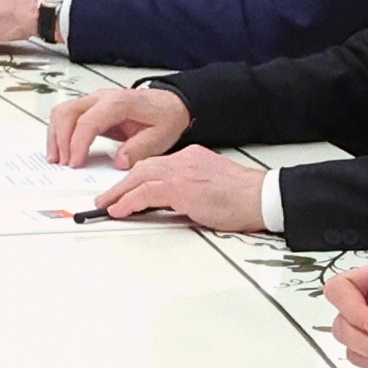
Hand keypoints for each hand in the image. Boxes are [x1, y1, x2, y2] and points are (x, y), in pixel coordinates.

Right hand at [48, 81, 189, 167]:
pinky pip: (65, 115)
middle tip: (63, 164)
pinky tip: (60, 150)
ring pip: (62, 112)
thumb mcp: (160, 136)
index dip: (78, 144)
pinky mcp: (90, 108)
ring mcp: (93, 100)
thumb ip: (139, 149)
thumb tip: (120, 161)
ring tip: (56, 159)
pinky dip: (58, 132)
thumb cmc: (164, 117)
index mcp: (119, 102)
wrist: (169, 104)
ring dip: (55, 136)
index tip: (75, 164)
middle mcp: (102, 97)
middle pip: (68, 113)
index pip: (88, 121)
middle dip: (60, 140)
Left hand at [84, 146, 265, 231]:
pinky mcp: (182, 188)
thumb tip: (170, 204)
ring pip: (139, 177)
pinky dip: (128, 201)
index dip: (137, 178)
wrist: (262, 196)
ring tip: (105, 205)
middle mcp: (185, 160)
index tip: (125, 189)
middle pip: (143, 168)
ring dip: (119, 193)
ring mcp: (182, 172)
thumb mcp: (210, 186)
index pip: (156, 164)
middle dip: (121, 183)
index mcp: (192, 156)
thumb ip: (189, 189)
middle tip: (106, 197)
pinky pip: (146, 193)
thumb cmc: (243, 197)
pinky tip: (119, 210)